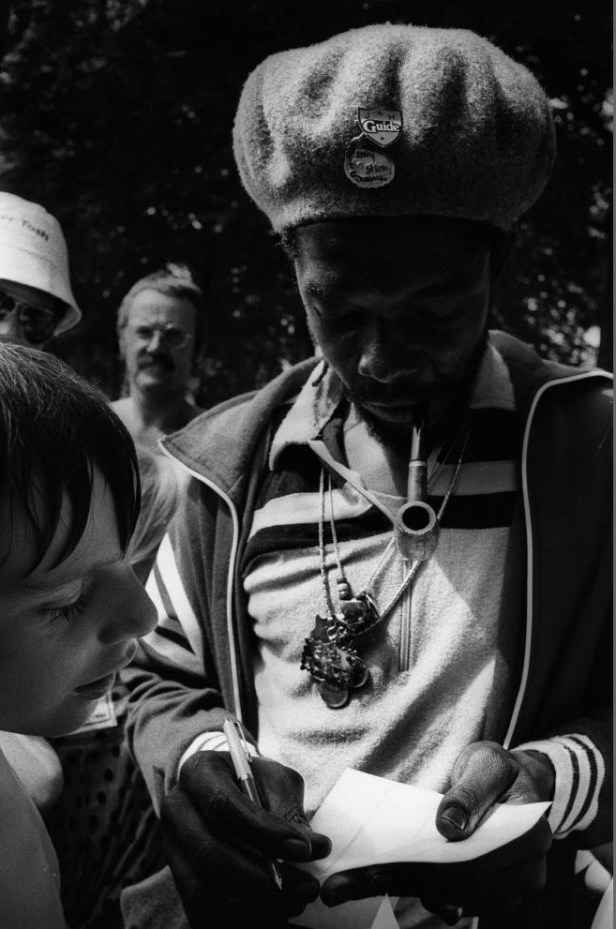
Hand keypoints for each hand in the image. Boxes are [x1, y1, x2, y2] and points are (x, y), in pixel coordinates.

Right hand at [161, 750, 330, 928]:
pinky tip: (278, 913)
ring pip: (203, 892)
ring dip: (256, 905)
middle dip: (262, 877)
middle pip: (208, 854)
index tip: (305, 849)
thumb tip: (314, 847)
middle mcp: (177, 811)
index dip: (264, 832)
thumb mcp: (276, 782)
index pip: (222, 806)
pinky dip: (246, 920)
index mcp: (197, 773)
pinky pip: (204, 914)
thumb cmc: (257, 783)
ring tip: (297, 902)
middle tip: (307, 887)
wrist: (231, 793)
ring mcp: (173, 852)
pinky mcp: (181, 884)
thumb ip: (290, 811)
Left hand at [321, 742, 553, 921]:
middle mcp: (526, 873)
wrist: (514, 782)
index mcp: (529, 837)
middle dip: (400, 883)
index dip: (421, 869)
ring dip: (404, 890)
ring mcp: (510, 889)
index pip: (470, 863)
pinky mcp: (491, 893)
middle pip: (455, 885)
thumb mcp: (487, 764)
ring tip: (356, 885)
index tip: (377, 869)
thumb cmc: (498, 769)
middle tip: (349, 883)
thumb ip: (470, 792)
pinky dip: (420, 891)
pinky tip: (388, 887)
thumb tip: (449, 826)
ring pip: (450, 895)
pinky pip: (454, 898)